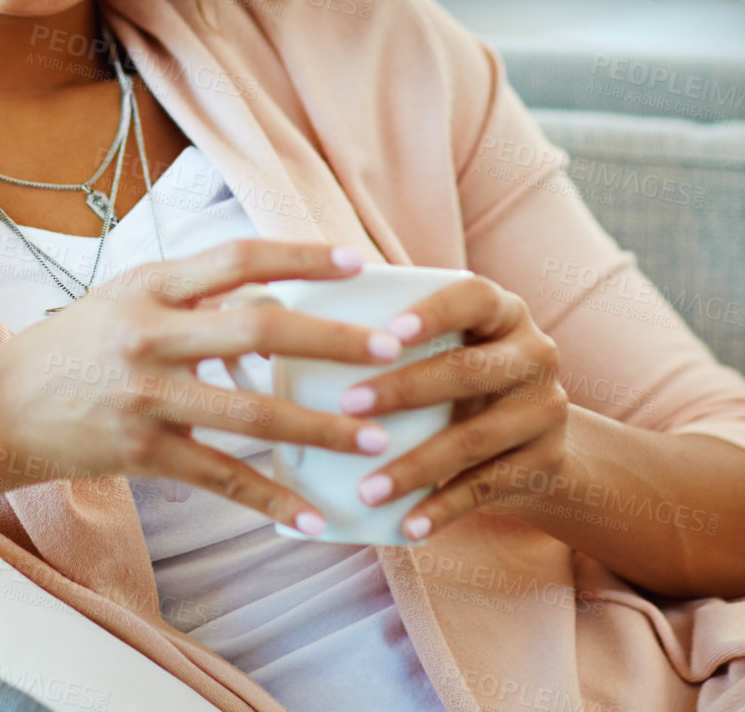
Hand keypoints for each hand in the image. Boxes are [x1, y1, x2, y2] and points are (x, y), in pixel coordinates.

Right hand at [0, 239, 409, 536]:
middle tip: (393, 350)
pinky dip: (269, 499)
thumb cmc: (71, 346)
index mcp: (148, 286)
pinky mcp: (142, 451)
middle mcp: (149, 334)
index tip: (358, 260)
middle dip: (333, 340)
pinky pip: (219, 476)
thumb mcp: (121, 299)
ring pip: (252, 411)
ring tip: (376, 438)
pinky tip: (312, 516)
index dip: (300, 257)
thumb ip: (188, 295)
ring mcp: (146, 395)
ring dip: (320, 425)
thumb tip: (270, 294)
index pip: (236, 258)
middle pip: (257, 328)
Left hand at [335, 274, 568, 539]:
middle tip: (349, 406)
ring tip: (366, 489)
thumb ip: (387, 331)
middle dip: (405, 390)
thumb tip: (278, 326)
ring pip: (474, 439)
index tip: (387, 333)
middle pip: (468, 371)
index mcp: (503, 311)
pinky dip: (443, 508)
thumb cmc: (454, 374)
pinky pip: (488, 488)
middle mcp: (534, 354)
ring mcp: (546, 410)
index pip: (473, 297)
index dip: (433, 313)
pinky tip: (406, 526)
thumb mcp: (443, 342)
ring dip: (416, 467)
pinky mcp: (547, 462)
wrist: (535, 437)